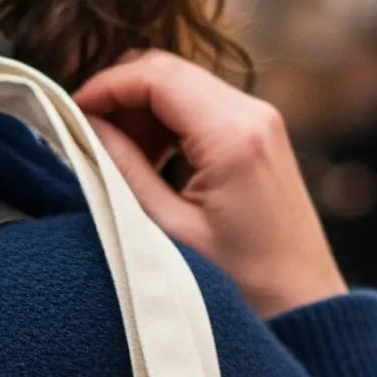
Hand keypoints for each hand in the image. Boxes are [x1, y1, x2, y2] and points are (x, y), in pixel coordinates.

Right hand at [73, 50, 346, 318]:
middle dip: (122, 94)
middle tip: (89, 131)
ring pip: (185, 84)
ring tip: (118, 154)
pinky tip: (151, 160)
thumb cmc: (241, 284)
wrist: (304, 306)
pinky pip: (204, 106)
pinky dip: (170, 121)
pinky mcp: (264, 134)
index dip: (106, 86)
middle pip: (170, 70)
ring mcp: (263, 120)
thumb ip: (123, 170)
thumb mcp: (168, 231)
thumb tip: (87, 128)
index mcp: (232, 136)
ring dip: (144, 109)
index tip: (72, 111)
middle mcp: (254, 114)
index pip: (156, 76)